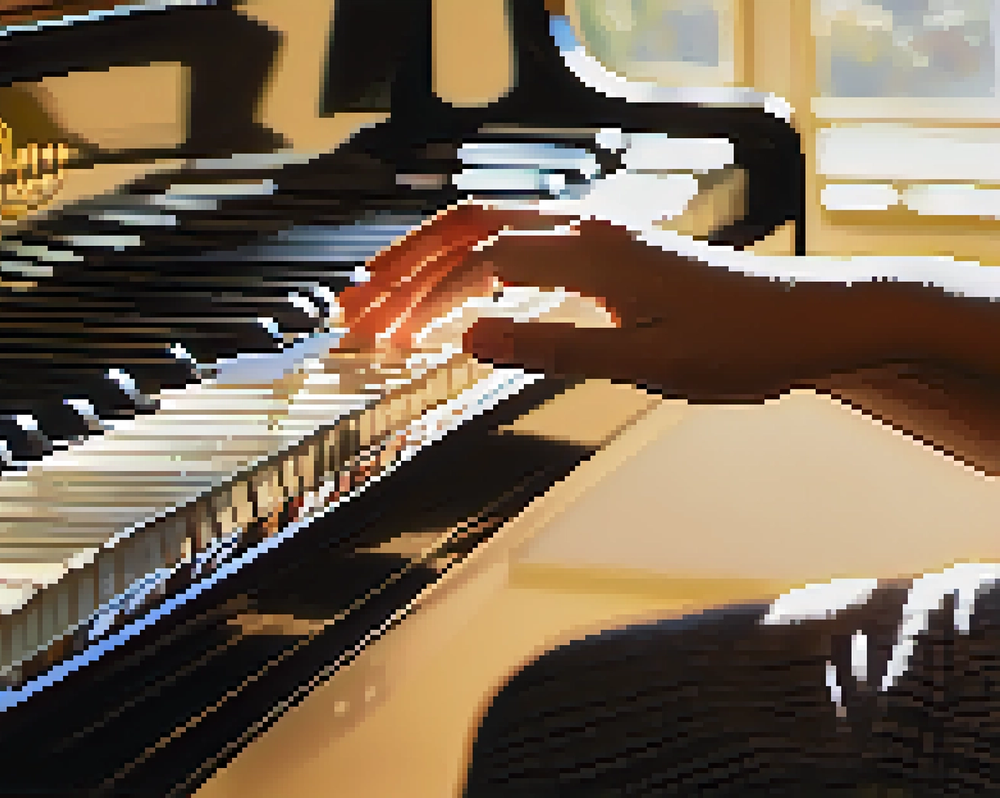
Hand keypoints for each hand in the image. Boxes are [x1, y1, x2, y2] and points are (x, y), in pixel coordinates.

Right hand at [340, 203, 919, 402]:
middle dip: (403, 268)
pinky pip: (516, 245)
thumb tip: (471, 337)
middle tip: (353, 309)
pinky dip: (468, 268)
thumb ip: (554, 348)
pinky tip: (450, 297)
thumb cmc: (740, 344)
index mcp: (589, 252)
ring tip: (380, 300)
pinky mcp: (603, 253)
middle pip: (467, 229)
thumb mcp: (647, 362)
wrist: (809, 321)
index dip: (421, 297)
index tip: (378, 336)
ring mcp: (594, 237)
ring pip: (488, 232)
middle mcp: (585, 231)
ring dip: (430, 265)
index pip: (478, 261)